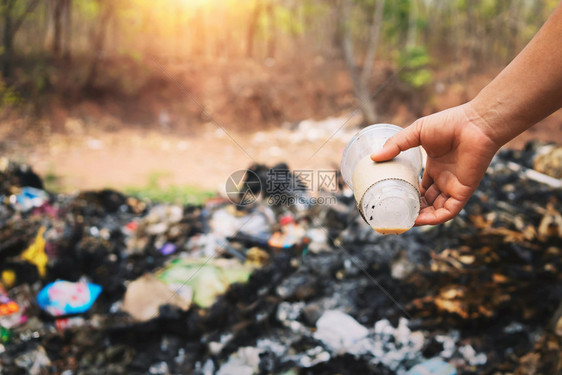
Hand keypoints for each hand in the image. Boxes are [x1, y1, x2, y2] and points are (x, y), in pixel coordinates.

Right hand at [370, 103, 499, 224]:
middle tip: (397, 214)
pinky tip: (420, 220)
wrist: (476, 123)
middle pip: (428, 201)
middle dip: (414, 210)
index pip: (422, 187)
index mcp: (436, 166)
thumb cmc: (450, 123)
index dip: (410, 195)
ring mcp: (454, 186)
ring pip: (437, 210)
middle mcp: (445, 178)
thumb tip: (374, 157)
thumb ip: (396, 145)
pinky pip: (449, 211)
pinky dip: (435, 218)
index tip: (395, 200)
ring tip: (405, 221)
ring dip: (422, 218)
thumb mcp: (416, 132)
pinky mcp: (463, 191)